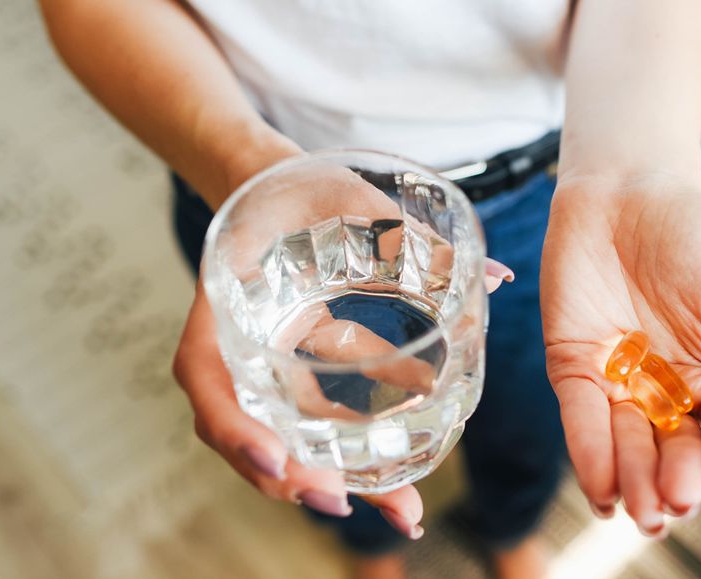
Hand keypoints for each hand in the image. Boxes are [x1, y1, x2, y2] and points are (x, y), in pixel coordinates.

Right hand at [172, 159, 513, 537]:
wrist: (273, 187)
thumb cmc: (298, 187)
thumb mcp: (344, 198)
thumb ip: (410, 235)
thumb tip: (497, 278)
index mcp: (223, 299)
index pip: (203, 374)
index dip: (234, 426)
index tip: (278, 462)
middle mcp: (236, 346)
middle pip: (248, 429)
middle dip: (295, 476)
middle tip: (344, 504)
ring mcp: (263, 366)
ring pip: (285, 438)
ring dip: (336, 479)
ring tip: (402, 512)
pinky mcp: (295, 373)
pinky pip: (316, 422)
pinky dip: (357, 452)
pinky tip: (407, 477)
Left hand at [541, 174, 700, 534]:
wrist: (629, 191)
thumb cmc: (700, 242)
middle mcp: (672, 393)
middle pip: (680, 454)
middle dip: (682, 480)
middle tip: (681, 496)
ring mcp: (621, 384)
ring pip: (631, 449)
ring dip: (638, 482)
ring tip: (647, 508)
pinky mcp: (574, 369)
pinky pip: (582, 420)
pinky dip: (592, 456)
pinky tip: (605, 490)